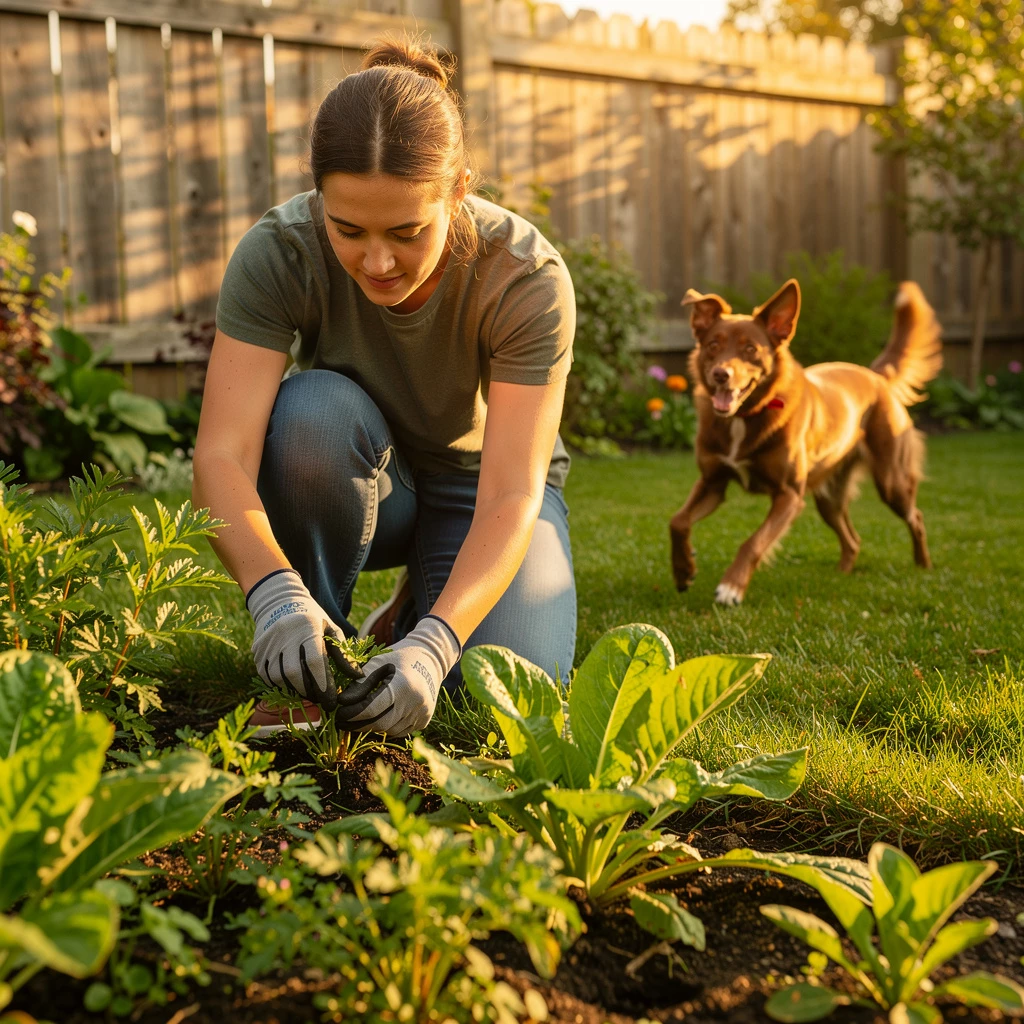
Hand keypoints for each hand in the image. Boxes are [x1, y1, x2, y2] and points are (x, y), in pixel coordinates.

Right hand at [247, 569, 359, 706]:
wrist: (280, 601)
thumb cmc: (312, 618)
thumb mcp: (331, 629)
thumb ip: (343, 653)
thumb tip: (356, 676)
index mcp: (308, 628)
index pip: (315, 661)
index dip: (324, 684)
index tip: (332, 700)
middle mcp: (285, 635)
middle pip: (294, 673)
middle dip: (308, 691)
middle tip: (319, 699)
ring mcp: (268, 643)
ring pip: (278, 677)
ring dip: (294, 690)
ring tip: (307, 692)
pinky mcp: (257, 650)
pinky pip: (266, 675)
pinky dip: (279, 685)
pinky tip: (291, 685)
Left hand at [334, 614, 460, 735]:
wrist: (430, 661)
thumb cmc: (399, 658)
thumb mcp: (378, 663)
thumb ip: (360, 683)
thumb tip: (342, 703)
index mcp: (403, 685)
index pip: (371, 709)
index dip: (351, 713)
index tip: (338, 712)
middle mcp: (415, 703)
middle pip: (379, 724)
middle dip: (357, 724)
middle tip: (341, 720)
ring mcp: (422, 714)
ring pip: (388, 730)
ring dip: (370, 726)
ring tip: (358, 717)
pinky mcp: (424, 722)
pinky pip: (398, 731)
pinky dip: (385, 726)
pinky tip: (378, 716)